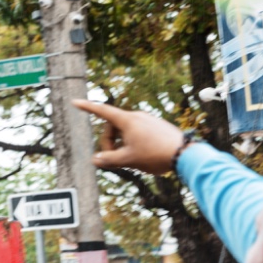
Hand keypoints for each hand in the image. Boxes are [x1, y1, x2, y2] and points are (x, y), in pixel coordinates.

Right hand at [73, 99, 187, 173]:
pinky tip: (144, 156)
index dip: (87, 107)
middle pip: (114, 127)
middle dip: (110, 143)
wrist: (186, 155)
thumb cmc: (155, 155)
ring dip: (122, 144)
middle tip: (113, 159)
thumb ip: (109, 159)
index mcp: (127, 120)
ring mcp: (149, 120)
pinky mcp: (158, 126)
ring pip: (127, 131)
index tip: (75, 102)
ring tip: (131, 160)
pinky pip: (139, 132)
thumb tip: (95, 159)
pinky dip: (135, 143)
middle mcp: (137, 116)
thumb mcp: (129, 159)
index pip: (102, 111)